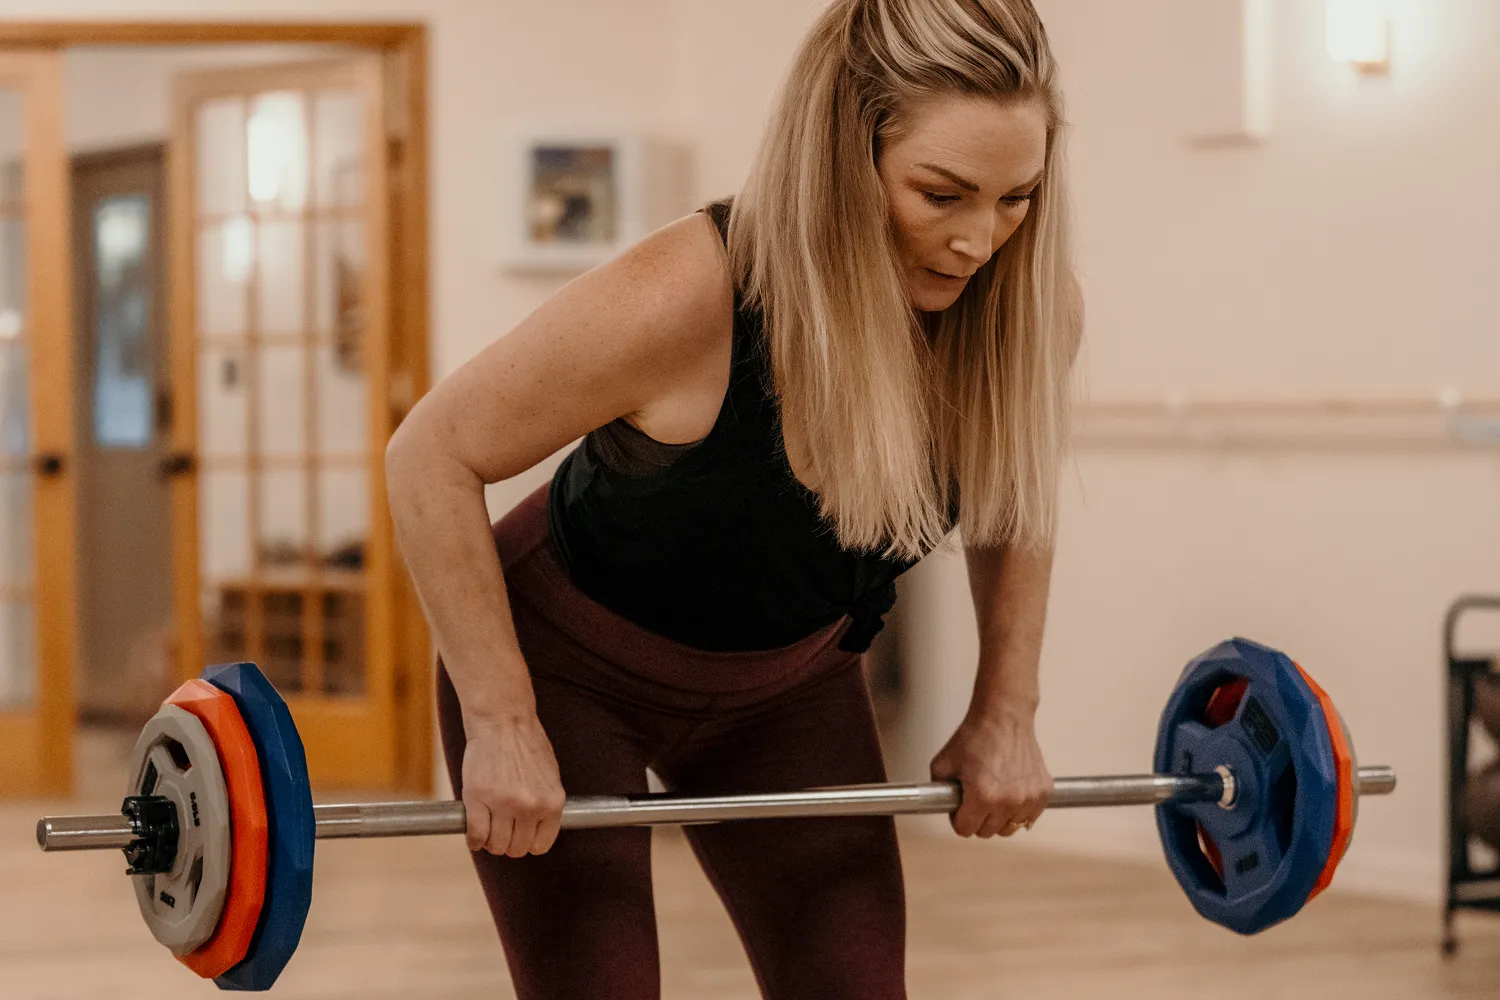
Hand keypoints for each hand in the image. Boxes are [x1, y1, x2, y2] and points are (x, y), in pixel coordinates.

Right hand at [460, 713, 566, 856]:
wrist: (503, 721)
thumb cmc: (525, 744)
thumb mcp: (549, 776)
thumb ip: (545, 803)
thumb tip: (538, 830)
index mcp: (552, 802)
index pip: (541, 845)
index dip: (528, 844)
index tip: (520, 838)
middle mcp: (530, 806)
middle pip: (517, 848)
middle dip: (508, 844)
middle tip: (500, 833)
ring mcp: (504, 803)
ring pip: (496, 845)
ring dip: (490, 843)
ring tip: (487, 830)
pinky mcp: (478, 797)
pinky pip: (476, 834)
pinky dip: (474, 840)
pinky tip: (473, 836)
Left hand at [930, 704, 1051, 837]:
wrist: (1004, 717)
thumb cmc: (976, 735)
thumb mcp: (942, 764)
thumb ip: (938, 792)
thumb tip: (943, 807)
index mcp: (982, 796)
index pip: (965, 830)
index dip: (958, 818)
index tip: (960, 807)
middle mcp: (1008, 801)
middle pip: (987, 832)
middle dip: (978, 817)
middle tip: (976, 796)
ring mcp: (1028, 798)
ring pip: (1009, 828)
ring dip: (999, 817)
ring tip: (994, 793)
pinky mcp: (1043, 792)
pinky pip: (1028, 818)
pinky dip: (1018, 810)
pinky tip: (1010, 791)